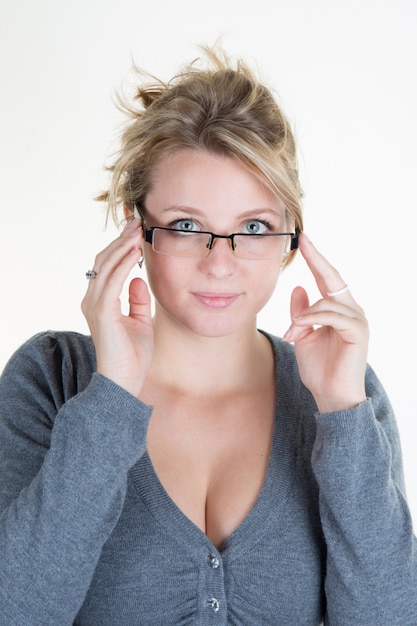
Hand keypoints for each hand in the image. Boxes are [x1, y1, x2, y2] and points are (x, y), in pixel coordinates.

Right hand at [81, 218, 152, 396]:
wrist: (125, 383)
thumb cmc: (133, 356)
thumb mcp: (140, 322)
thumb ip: (138, 300)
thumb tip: (139, 280)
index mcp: (100, 302)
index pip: (107, 266)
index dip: (120, 246)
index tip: (136, 230)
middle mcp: (92, 300)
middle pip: (104, 261)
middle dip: (121, 239)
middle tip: (137, 222)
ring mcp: (94, 305)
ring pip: (106, 266)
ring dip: (122, 246)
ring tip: (137, 230)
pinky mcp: (102, 312)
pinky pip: (112, 281)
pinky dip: (123, 264)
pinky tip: (134, 252)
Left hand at [284, 233, 368, 412]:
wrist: (330, 396)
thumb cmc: (318, 368)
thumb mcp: (302, 335)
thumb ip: (301, 313)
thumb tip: (298, 288)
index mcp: (337, 310)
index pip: (326, 278)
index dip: (315, 258)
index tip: (303, 239)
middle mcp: (350, 310)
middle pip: (333, 278)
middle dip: (317, 258)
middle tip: (303, 240)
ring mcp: (357, 320)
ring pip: (328, 300)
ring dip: (305, 313)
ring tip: (292, 331)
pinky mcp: (358, 332)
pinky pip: (334, 315)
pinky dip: (314, 318)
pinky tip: (300, 328)